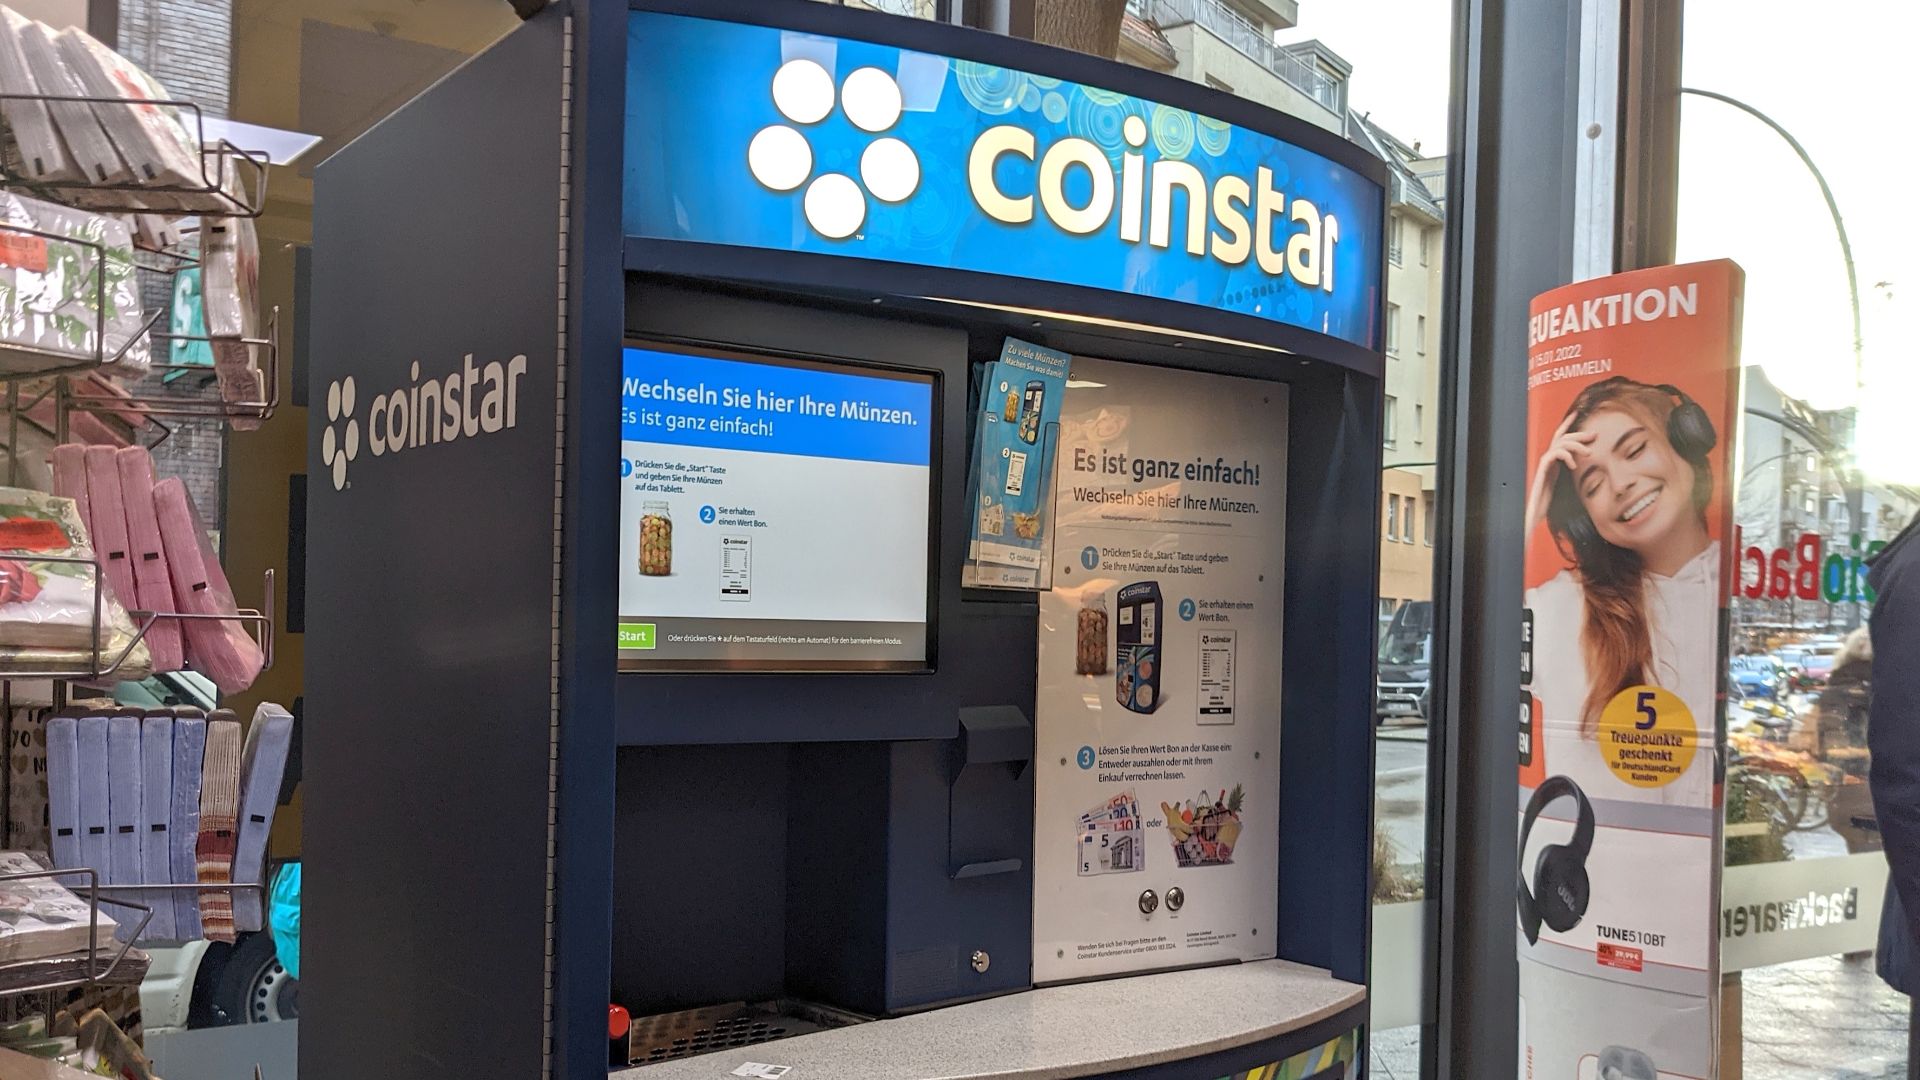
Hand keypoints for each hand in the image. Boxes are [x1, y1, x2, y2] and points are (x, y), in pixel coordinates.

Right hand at [1526, 414, 1596, 541]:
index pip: (1561, 439)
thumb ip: (1574, 477)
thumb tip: (1592, 474)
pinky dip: (1566, 456)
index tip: (1577, 414)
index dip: (1568, 425)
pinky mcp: (1542, 469)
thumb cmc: (1549, 504)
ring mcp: (1545, 464)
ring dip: (1576, 445)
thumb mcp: (1567, 487)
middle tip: (1594, 435)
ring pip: (1560, 444)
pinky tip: (1574, 465)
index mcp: (1554, 462)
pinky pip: (1555, 454)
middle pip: (1562, 438)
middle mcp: (1549, 460)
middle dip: (1579, 433)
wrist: (1534, 513)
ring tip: (1588, 454)